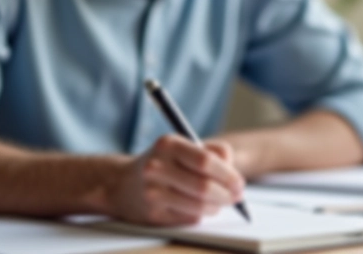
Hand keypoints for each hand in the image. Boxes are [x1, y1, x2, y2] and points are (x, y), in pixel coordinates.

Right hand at [109, 135, 243, 225]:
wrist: (122, 184)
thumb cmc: (163, 163)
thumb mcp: (183, 147)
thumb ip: (213, 151)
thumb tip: (233, 173)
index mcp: (167, 144)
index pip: (205, 161)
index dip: (228, 174)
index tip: (239, 183)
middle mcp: (156, 167)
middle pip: (204, 187)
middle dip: (226, 194)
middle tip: (236, 196)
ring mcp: (152, 193)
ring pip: (199, 207)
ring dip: (216, 207)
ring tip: (219, 202)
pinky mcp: (152, 215)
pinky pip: (190, 219)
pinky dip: (201, 215)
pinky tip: (199, 208)